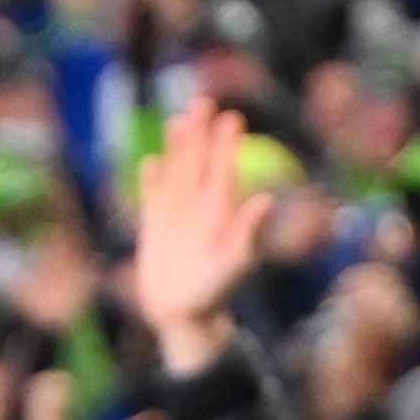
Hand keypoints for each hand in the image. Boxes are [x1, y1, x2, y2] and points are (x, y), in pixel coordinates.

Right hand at [129, 96, 271, 378]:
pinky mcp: (156, 230)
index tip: (232, 117)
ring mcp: (177, 218)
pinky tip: (152, 163)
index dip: (227, 145)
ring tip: (179, 120)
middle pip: (200, 164)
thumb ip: (249, 232)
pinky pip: (154, 198)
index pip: (224, 171)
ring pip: (177, 174)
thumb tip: (267, 199)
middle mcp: (200, 210)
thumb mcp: (234, 264)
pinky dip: (152, 181)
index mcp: (221, 214)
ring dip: (178, 148)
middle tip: (204, 101)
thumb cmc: (215, 294)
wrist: (183, 317)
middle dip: (202, 135)